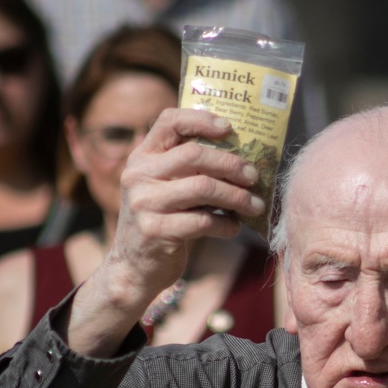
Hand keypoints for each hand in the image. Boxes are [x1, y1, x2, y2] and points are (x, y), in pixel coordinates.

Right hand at [65, 108, 264, 355]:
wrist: (133, 268)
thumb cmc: (161, 222)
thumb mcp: (163, 189)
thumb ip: (186, 170)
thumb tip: (241, 157)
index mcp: (142, 157)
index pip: (169, 121)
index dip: (201, 120)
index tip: (229, 129)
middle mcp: (139, 175)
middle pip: (194, 155)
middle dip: (231, 164)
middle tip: (254, 176)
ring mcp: (144, 203)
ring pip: (202, 188)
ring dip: (236, 196)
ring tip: (255, 205)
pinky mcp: (155, 231)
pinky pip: (202, 221)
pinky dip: (226, 225)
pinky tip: (235, 228)